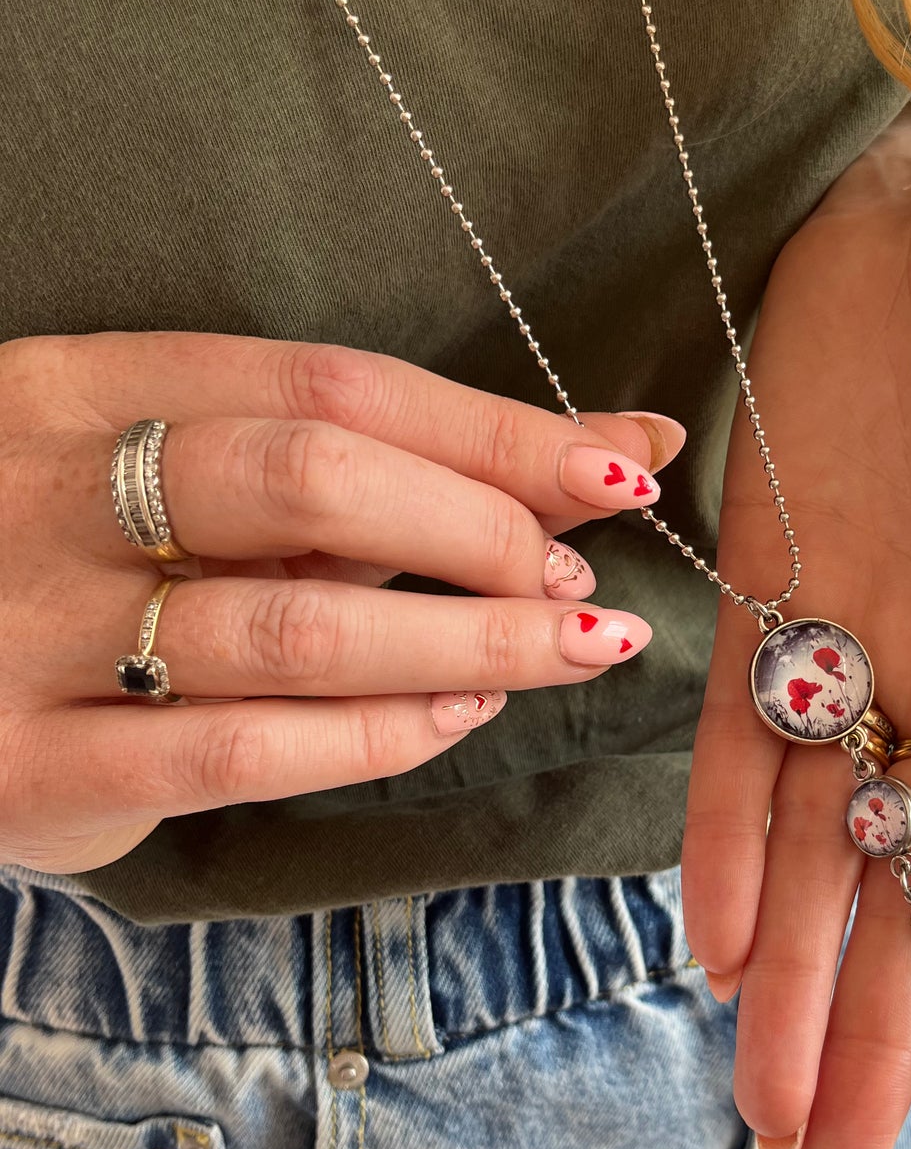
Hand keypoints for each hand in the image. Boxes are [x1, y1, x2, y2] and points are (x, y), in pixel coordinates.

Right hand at [0, 331, 680, 874]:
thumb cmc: (75, 570)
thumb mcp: (174, 486)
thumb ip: (357, 470)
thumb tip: (607, 450)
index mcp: (80, 386)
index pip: (326, 382)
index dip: (491, 428)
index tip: (614, 469)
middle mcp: (47, 490)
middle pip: (311, 477)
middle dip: (480, 529)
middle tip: (574, 579)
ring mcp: (30, 630)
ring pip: (293, 628)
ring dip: (465, 641)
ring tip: (564, 650)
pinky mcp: (33, 765)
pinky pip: (244, 751)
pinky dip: (380, 734)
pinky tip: (460, 717)